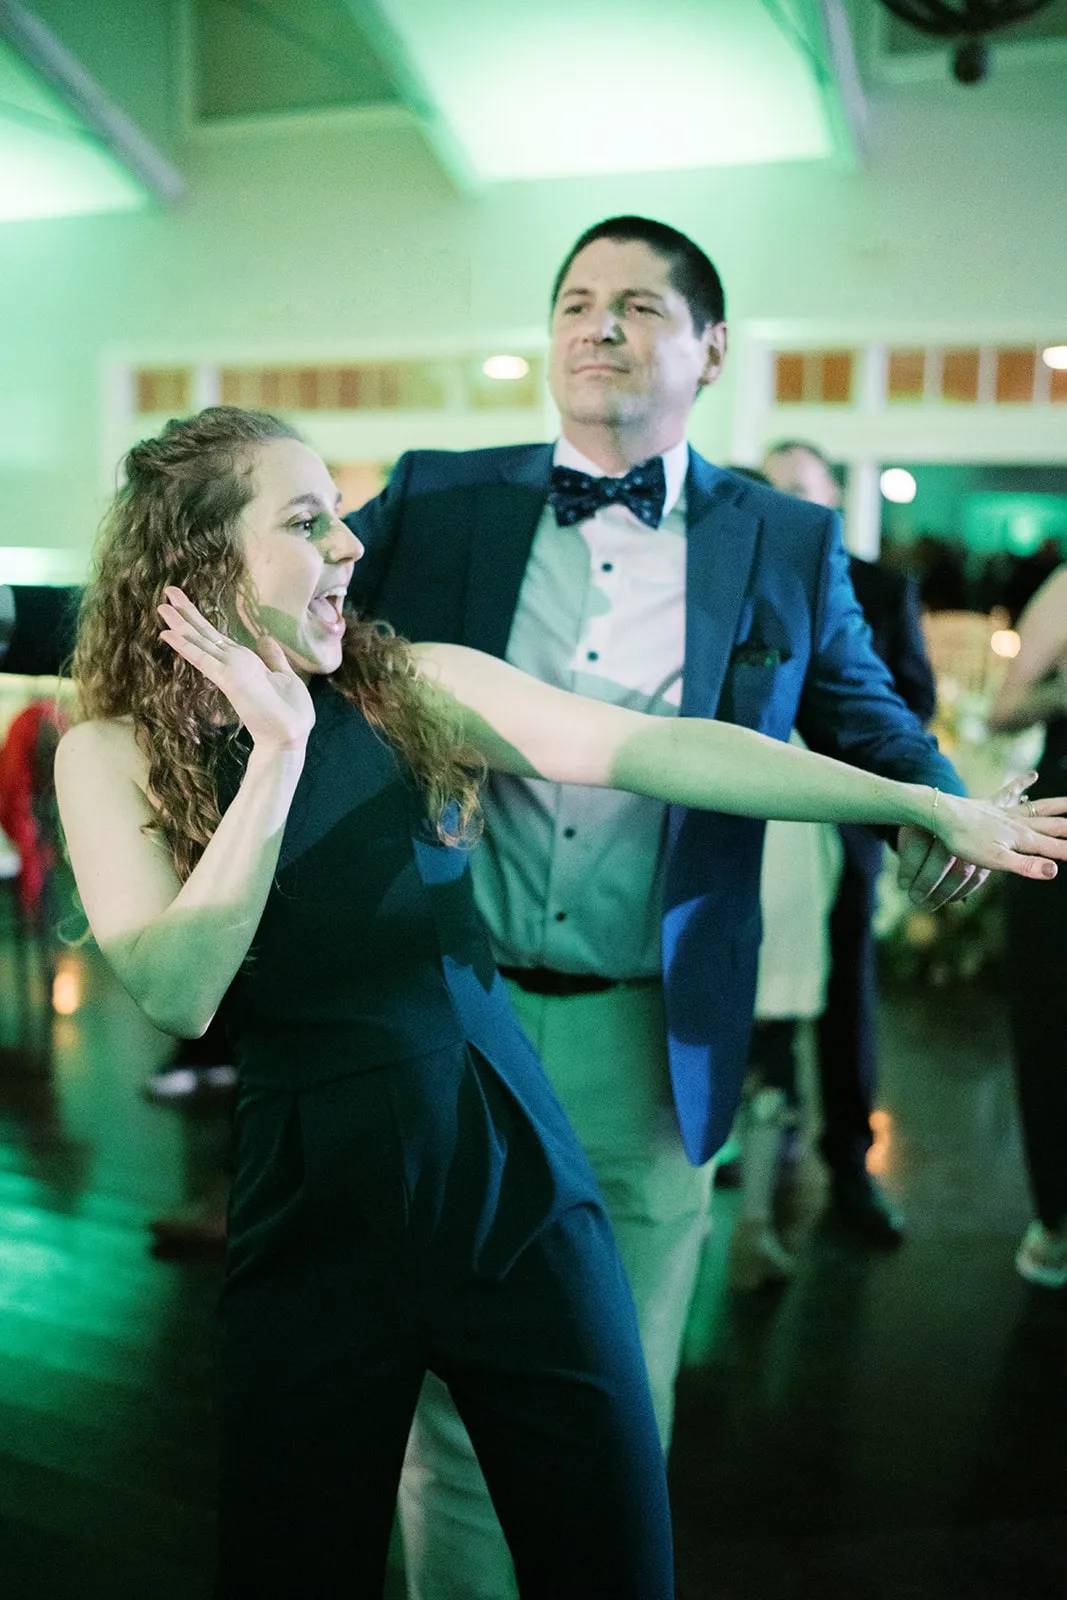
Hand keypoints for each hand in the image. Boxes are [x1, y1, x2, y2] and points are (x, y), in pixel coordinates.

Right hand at [157, 587, 314, 753]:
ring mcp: (228, 671)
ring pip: (200, 643)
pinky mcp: (228, 680)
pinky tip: (169, 635)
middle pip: (204, 634)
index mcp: (244, 662)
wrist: (290, 736)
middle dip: (186, 613)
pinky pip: (203, 659)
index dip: (201, 619)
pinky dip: (187, 646)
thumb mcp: (285, 676)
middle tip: (168, 591)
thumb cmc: (289, 712)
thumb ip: (273, 658)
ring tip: (161, 606)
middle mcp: (232, 664)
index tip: (184, 603)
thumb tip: (264, 639)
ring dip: (181, 625)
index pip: (217, 637)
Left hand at [900, 780, 1066, 907]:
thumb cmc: (966, 841)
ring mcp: (1006, 812)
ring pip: (1040, 807)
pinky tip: (1032, 774)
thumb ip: (1026, 865)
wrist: (942, 815)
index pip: (1056, 847)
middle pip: (1054, 825)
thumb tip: (1054, 870)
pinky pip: (1011, 792)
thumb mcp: (996, 860)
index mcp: (1023, 838)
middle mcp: (1019, 822)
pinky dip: (1023, 782)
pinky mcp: (992, 805)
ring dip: (1059, 804)